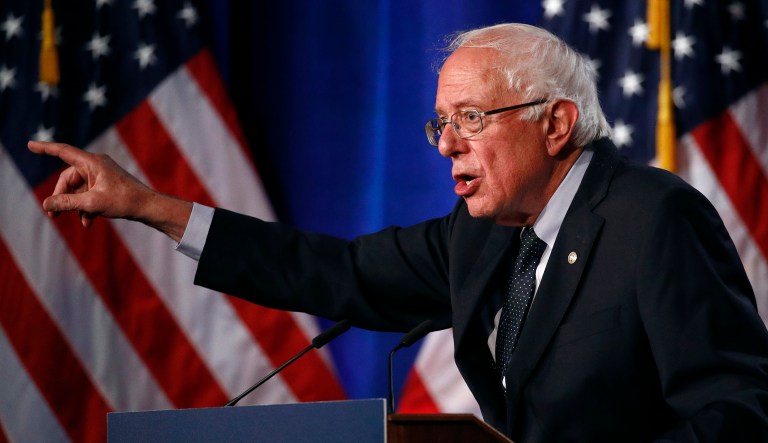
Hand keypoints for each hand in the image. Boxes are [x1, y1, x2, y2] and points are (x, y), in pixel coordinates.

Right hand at [28, 141, 191, 240]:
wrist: (149, 207)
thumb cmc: (124, 201)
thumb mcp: (92, 203)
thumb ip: (67, 203)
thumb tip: (46, 204)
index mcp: (92, 162)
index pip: (63, 151)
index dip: (45, 148)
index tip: (29, 145)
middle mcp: (96, 166)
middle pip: (68, 178)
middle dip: (61, 197)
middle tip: (53, 215)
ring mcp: (102, 176)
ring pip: (78, 189)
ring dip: (75, 205)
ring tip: (79, 220)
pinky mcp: (106, 186)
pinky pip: (89, 194)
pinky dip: (86, 207)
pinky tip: (89, 222)